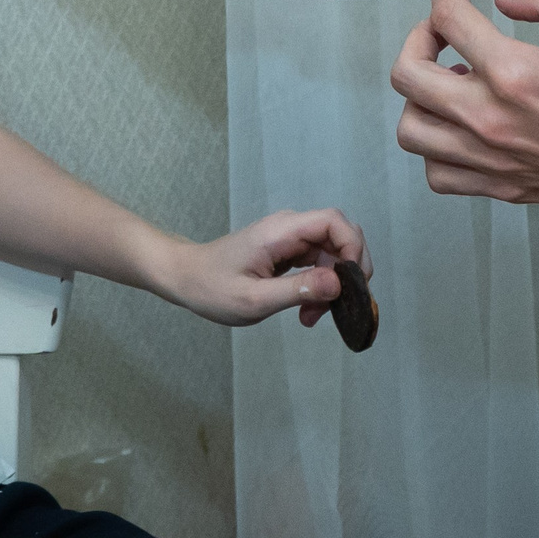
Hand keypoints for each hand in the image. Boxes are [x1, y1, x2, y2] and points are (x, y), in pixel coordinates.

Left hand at [150, 209, 370, 326]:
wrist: (186, 279)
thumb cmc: (211, 288)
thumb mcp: (253, 299)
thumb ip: (297, 290)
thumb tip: (339, 284)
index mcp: (280, 231)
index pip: (333, 221)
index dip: (352, 247)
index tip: (352, 281)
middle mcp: (289, 228)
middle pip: (340, 236)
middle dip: (347, 271)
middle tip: (339, 304)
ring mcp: (290, 240)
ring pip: (332, 254)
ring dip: (332, 285)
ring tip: (312, 316)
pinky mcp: (288, 252)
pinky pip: (319, 264)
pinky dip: (320, 287)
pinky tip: (306, 311)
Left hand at [389, 0, 538, 253]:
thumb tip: (506, 0)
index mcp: (516, 73)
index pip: (450, 18)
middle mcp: (490, 119)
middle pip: (408, 75)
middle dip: (419, 37)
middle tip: (444, 28)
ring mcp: (490, 158)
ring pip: (411, 128)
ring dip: (421, 96)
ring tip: (453, 80)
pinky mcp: (498, 186)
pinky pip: (436, 173)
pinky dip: (435, 146)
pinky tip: (460, 125)